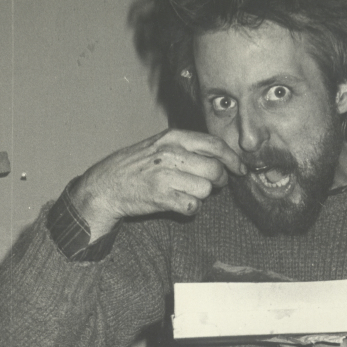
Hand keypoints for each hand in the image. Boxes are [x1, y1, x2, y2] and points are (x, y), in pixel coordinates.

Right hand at [70, 129, 247, 238]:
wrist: (106, 185)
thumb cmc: (136, 166)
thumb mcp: (160, 145)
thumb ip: (188, 147)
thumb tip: (222, 156)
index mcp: (172, 137)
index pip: (214, 145)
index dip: (233, 158)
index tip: (240, 169)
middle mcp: (170, 154)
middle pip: (215, 170)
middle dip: (218, 181)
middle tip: (211, 185)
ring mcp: (165, 176)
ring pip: (205, 190)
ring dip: (199, 196)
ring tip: (184, 192)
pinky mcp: (161, 198)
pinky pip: (192, 207)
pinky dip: (189, 209)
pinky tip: (177, 203)